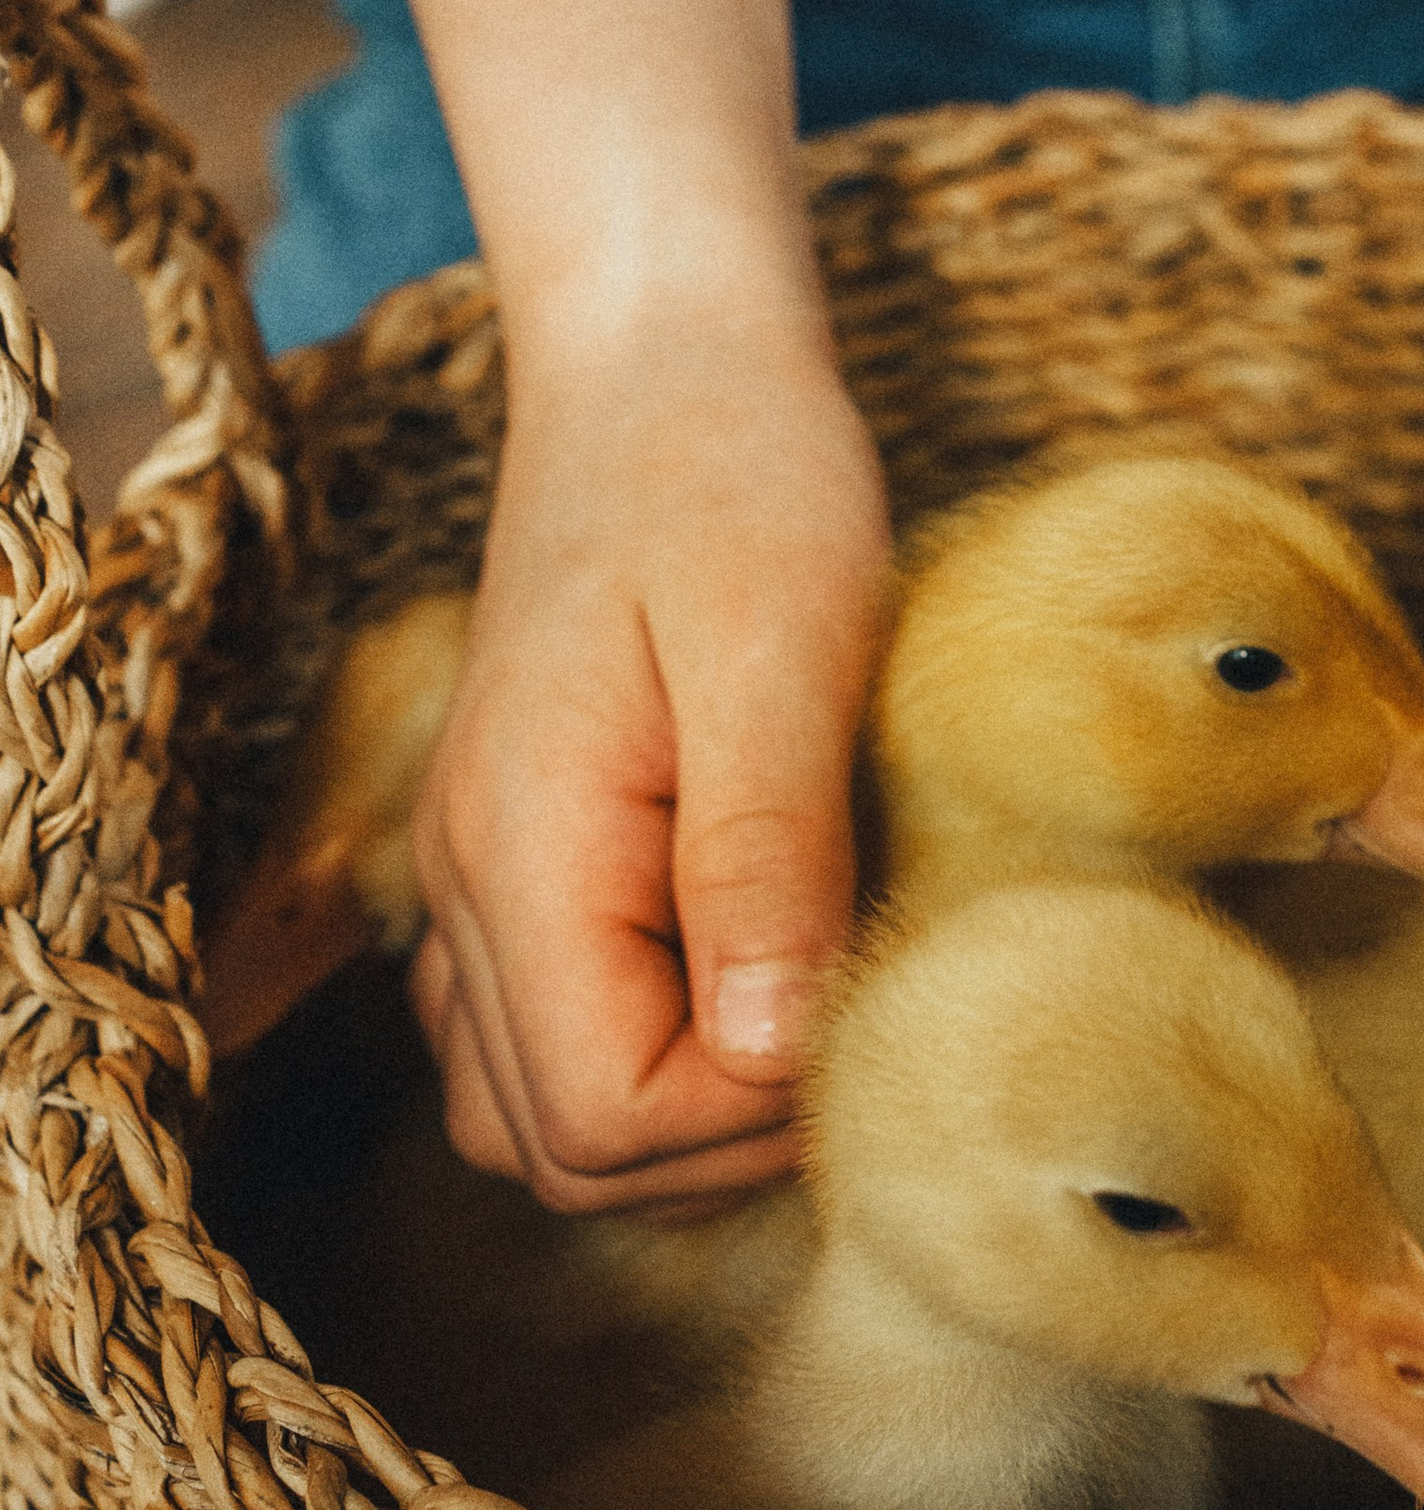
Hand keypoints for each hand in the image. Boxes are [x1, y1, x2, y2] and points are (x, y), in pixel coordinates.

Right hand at [407, 300, 890, 1210]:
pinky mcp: (527, 856)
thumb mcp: (783, 647)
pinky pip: (538, 1040)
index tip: (861, 1003)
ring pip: (537, 1118)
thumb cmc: (737, 473)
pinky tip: (748, 987)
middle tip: (865, 1019)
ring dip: (686, 1122)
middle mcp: (472, 885)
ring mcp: (483, 876)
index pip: (602, 1113)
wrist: (663, 363)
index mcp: (527, 846)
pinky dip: (640, 1063)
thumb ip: (767, 854)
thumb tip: (773, 1056)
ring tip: (815, 1013)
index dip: (749, 1111)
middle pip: (565, 1146)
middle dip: (729, 1138)